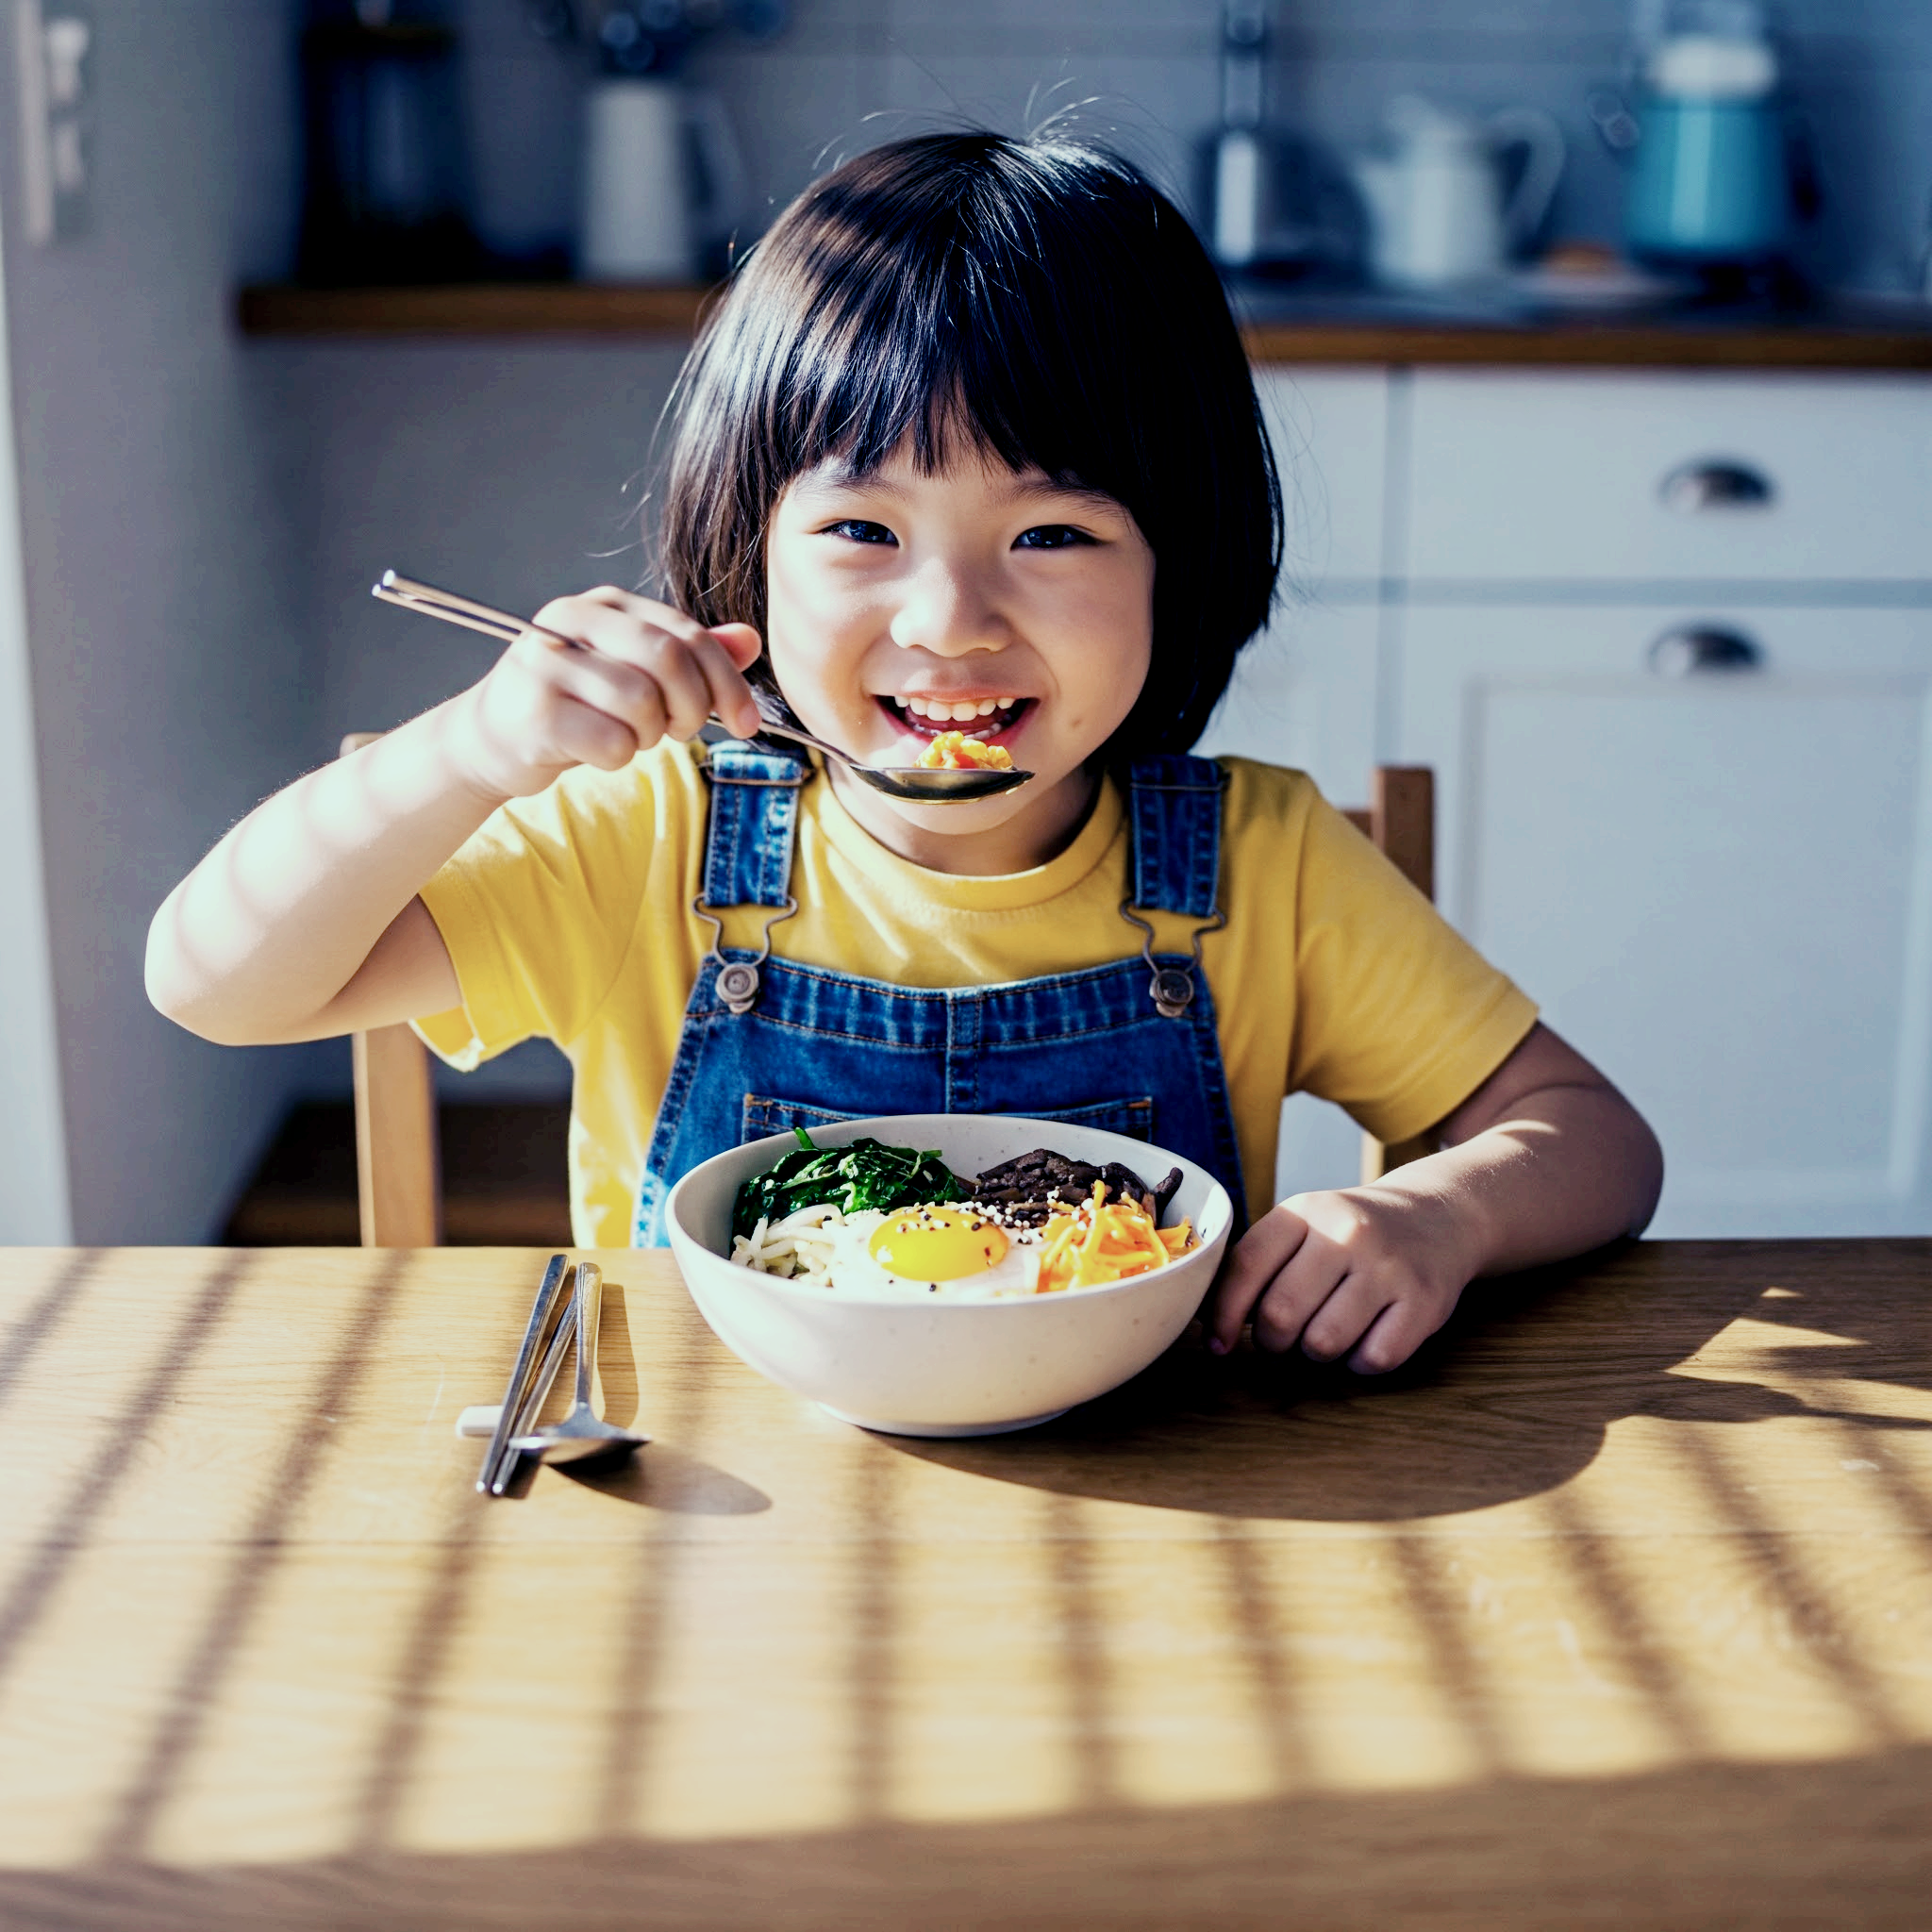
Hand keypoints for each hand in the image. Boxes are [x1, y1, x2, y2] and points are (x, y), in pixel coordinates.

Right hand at [444, 586, 764, 799]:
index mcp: (605, 605)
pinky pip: (612, 742)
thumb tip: (749, 639)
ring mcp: (547, 664)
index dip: (727, 681)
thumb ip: (689, 655)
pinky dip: (618, 758)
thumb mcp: (633, 672)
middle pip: (667, 660)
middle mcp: (571, 621)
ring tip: (628, 736)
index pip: (686, 634)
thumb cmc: (575, 705)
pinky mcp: (535, 713)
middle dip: (692, 707)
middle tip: (682, 732)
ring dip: (649, 735)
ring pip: (641, 704)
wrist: (492, 740)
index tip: (747, 723)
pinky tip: (597, 751)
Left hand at [1204, 1185, 1475, 1374]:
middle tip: (1282, 1339)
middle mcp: (1347, 1233)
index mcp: (1305, 1212)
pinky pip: (1372, 1360)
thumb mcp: (1304, 1226)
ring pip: (1323, 1343)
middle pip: (1280, 1315)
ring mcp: (1388, 1267)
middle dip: (1272, 1341)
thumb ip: (1257, 1265)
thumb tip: (1207, 1324)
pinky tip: (1365, 1338)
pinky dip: (1360, 1362)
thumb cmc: (1349, 1235)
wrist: (1437, 1217)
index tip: (1218, 1344)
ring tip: (1326, 1332)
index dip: (1222, 1315)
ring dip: (1316, 1353)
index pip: (1246, 1268)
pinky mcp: (1424, 1302)